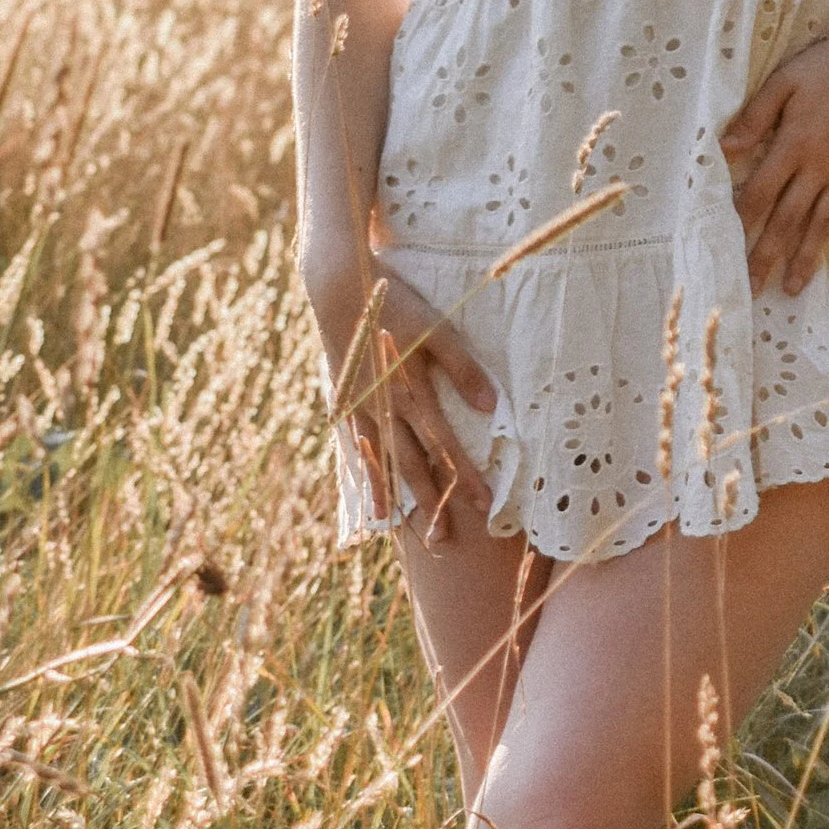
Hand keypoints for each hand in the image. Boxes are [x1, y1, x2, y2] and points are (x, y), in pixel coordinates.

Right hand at [315, 262, 497, 546]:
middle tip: (446, 540)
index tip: (486, 506)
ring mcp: (362, 408)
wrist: (338, 287)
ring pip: (384, 461)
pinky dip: (368, 471)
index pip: (445, 446)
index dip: (466, 477)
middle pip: (413, 466)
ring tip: (408, 527)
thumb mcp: (437, 330)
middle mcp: (386, 409)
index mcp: (411, 393)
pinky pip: (359, 446)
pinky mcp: (347, 401)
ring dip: (399, 495)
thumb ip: (463, 370)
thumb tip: (490, 408)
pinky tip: (373, 489)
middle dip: (433, 502)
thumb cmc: (394, 304)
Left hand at [719, 12, 828, 295]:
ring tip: (793, 288)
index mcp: (794, 145)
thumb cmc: (826, 64)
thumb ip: (754, 117)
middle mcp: (820, 166)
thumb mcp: (783, 82)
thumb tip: (724, 148)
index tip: (727, 250)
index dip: (741, 222)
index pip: (760, 193)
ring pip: (823, 222)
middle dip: (767, 255)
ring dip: (807, 257)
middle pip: (788, 219)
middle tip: (752, 290)